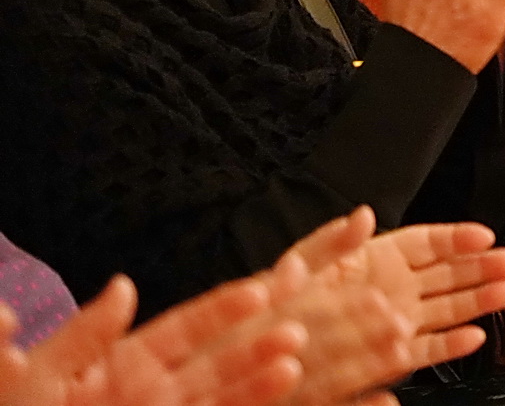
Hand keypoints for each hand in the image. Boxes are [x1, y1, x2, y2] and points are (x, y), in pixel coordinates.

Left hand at [0, 274, 304, 405]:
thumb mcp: (32, 383)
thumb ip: (80, 338)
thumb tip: (124, 286)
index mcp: (120, 367)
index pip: (184, 329)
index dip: (224, 308)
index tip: (266, 285)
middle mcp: (150, 396)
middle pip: (216, 364)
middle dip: (257, 344)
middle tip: (296, 327)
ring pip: (223, 401)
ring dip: (260, 383)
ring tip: (295, 361)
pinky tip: (286, 392)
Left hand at [273, 208, 504, 403]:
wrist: (255, 358)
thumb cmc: (269, 312)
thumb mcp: (298, 265)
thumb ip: (332, 241)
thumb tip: (365, 214)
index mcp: (373, 259)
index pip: (426, 243)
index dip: (457, 239)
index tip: (485, 236)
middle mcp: (390, 289)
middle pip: (447, 274)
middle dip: (483, 268)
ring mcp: (392, 323)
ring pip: (445, 309)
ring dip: (478, 301)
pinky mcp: (386, 360)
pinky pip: (425, 350)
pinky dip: (450, 346)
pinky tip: (475, 336)